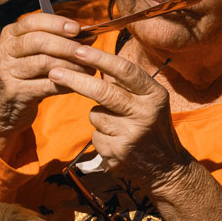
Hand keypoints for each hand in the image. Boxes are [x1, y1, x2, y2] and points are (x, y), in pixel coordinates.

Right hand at [0, 10, 92, 153]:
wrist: (8, 104)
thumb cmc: (30, 72)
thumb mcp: (37, 51)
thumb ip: (58, 40)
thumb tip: (89, 35)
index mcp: (11, 34)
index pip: (32, 22)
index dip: (56, 23)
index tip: (77, 28)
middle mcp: (5, 50)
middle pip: (38, 41)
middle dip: (66, 45)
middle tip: (86, 51)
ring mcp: (7, 71)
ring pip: (44, 63)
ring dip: (71, 65)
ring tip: (89, 69)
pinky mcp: (14, 91)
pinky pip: (46, 85)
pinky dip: (66, 83)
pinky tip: (79, 83)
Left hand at [40, 41, 188, 186]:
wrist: (167, 169)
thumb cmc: (154, 128)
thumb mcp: (152, 103)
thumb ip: (129, 86)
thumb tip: (97, 64)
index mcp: (155, 95)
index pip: (126, 71)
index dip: (100, 59)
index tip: (79, 51)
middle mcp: (145, 112)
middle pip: (104, 91)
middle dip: (75, 80)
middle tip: (54, 71)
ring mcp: (131, 133)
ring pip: (96, 114)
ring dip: (99, 117)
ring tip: (119, 128)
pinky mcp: (118, 151)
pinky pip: (96, 135)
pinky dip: (101, 137)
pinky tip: (118, 143)